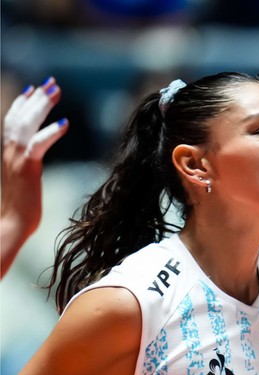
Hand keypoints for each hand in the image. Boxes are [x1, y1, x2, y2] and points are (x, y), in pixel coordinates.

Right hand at [2, 76, 67, 276]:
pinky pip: (39, 144)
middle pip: (20, 116)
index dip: (22, 104)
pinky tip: (65, 122)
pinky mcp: (27, 167)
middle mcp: (9, 151)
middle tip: (52, 83)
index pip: (13, 121)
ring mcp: (16, 157)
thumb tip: (35, 158)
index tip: (34, 89)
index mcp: (8, 152)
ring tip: (56, 91)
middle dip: (36, 98)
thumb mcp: (25, 179)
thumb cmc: (23, 207)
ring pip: (27, 123)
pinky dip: (51, 132)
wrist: (13, 223)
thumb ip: (28, 164)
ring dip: (42, 105)